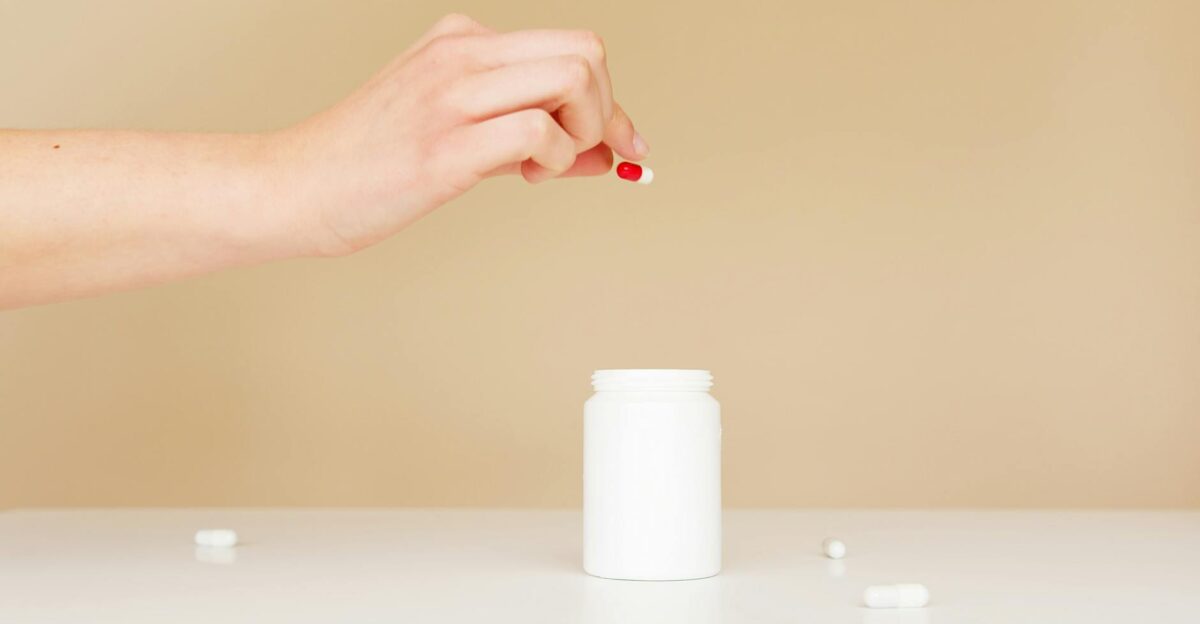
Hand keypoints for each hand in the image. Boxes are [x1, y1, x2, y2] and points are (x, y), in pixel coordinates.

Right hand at [272, 13, 647, 255]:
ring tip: (544, 164)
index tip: (622, 141)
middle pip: (586, 52)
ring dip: (582, 132)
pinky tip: (524, 177)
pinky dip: (556, 160)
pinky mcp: (445, 144)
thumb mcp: (460, 131)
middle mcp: (460, 54)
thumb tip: (608, 152)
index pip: (572, 47)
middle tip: (581, 153)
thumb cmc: (372, 164)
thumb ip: (534, 135)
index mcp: (462, 41)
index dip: (610, 100)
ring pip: (572, 79)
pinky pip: (539, 131)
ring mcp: (452, 94)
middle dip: (606, 110)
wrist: (298, 187)